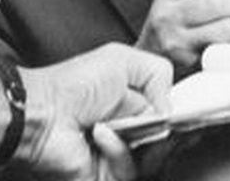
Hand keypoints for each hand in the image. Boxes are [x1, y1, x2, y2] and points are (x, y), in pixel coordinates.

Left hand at [17, 43, 171, 180]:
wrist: (41, 112)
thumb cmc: (73, 83)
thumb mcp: (122, 60)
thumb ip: (159, 73)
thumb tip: (173, 108)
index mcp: (137, 103)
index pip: (173, 115)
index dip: (181, 115)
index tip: (188, 113)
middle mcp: (133, 131)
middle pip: (171, 141)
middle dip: (167, 129)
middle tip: (157, 118)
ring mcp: (122, 156)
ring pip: (156, 159)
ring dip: (140, 138)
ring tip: (117, 122)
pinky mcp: (110, 177)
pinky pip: (131, 170)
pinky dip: (117, 150)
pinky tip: (100, 134)